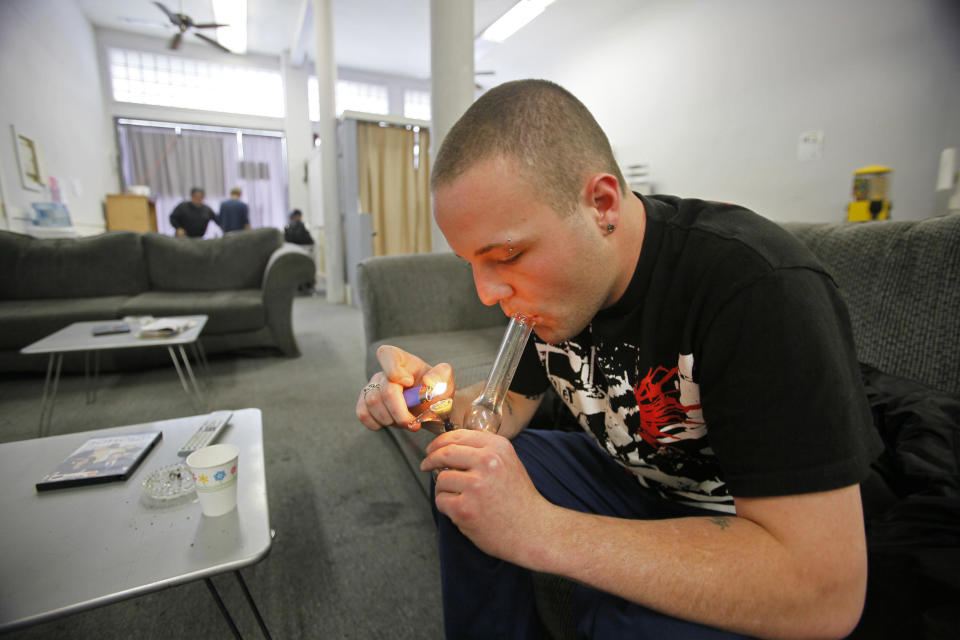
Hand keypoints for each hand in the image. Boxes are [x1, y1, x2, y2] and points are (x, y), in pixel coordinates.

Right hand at [356, 345, 452, 431]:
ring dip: (390, 419)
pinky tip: (390, 423)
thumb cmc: (437, 393)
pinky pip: (362, 413)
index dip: (393, 370)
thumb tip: (427, 381)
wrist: (432, 411)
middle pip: (384, 390)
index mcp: (402, 361)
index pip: (387, 355)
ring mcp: (373, 387)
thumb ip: (441, 376)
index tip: (408, 383)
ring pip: (372, 403)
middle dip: (400, 411)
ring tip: (405, 422)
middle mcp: (384, 372)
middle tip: (414, 423)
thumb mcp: (446, 382)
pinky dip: (376, 423)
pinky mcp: (365, 403)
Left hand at [420, 429, 553, 563]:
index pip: (458, 436)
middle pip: (445, 453)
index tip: (432, 448)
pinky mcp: (465, 508)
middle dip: (431, 459)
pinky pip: (442, 500)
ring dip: (443, 488)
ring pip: (441, 479)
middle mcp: (488, 462)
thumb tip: (450, 445)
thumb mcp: (508, 463)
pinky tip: (462, 511)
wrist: (533, 530)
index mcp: (498, 448)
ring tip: (458, 497)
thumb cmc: (519, 499)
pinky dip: (446, 506)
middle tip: (426, 464)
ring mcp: (475, 486)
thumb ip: (484, 451)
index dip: (440, 442)